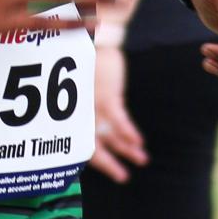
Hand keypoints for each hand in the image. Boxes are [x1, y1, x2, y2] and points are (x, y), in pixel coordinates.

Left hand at [89, 45, 148, 182]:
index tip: (107, 168)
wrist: (91, 40)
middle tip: (123, 178)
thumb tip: (94, 117)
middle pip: (94, 146)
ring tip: (142, 160)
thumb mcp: (81, 84)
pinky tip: (139, 142)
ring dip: (127, 149)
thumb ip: (87, 102)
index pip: (81, 142)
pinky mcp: (107, 96)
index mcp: (75, 114)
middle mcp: (81, 114)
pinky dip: (129, 132)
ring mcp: (94, 106)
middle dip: (110, 163)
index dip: (94, 157)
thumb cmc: (84, 61)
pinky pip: (119, 119)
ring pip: (111, 135)